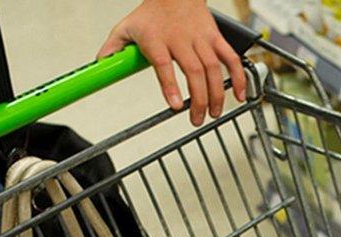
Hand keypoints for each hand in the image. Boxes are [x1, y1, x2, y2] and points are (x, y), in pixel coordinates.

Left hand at [97, 0, 246, 126]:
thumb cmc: (152, 13)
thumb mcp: (126, 27)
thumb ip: (113, 48)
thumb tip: (100, 65)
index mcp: (157, 39)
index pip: (163, 64)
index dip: (170, 86)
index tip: (176, 106)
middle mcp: (181, 39)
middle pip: (193, 71)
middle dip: (198, 99)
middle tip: (196, 119)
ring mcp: (201, 38)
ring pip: (213, 68)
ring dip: (216, 93)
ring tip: (214, 113)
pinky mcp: (215, 37)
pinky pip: (230, 57)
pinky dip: (238, 77)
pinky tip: (240, 94)